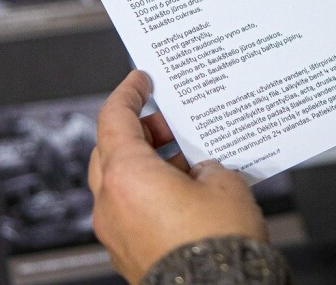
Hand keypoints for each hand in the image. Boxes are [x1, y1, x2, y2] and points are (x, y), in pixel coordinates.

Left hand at [89, 71, 267, 280]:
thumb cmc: (217, 244)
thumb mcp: (224, 184)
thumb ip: (207, 165)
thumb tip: (202, 171)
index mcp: (126, 176)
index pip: (114, 118)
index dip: (129, 93)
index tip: (140, 80)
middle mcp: (111, 204)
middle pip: (111, 151)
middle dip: (141, 132)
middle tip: (168, 122)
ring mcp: (116, 233)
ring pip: (121, 184)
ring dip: (148, 166)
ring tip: (188, 160)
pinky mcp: (129, 255)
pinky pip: (132, 212)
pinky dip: (151, 195)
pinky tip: (186, 194)